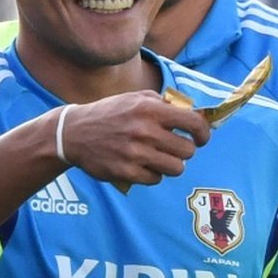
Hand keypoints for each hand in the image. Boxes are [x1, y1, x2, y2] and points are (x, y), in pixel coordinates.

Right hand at [55, 91, 210, 186]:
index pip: (193, 123)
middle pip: (187, 150)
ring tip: (162, 157)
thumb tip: (195, 114)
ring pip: (176, 168)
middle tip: (176, 147)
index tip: (202, 138)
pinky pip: (156, 179)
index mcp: (150, 109)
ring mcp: (135, 154)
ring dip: (172, 164)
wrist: (74, 133)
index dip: (203, 133)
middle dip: (185, 150)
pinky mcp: (126, 172)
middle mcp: (144, 131)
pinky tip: (145, 165)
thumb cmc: (111, 113)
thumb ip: (165, 104)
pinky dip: (154, 174)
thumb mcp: (136, 98)